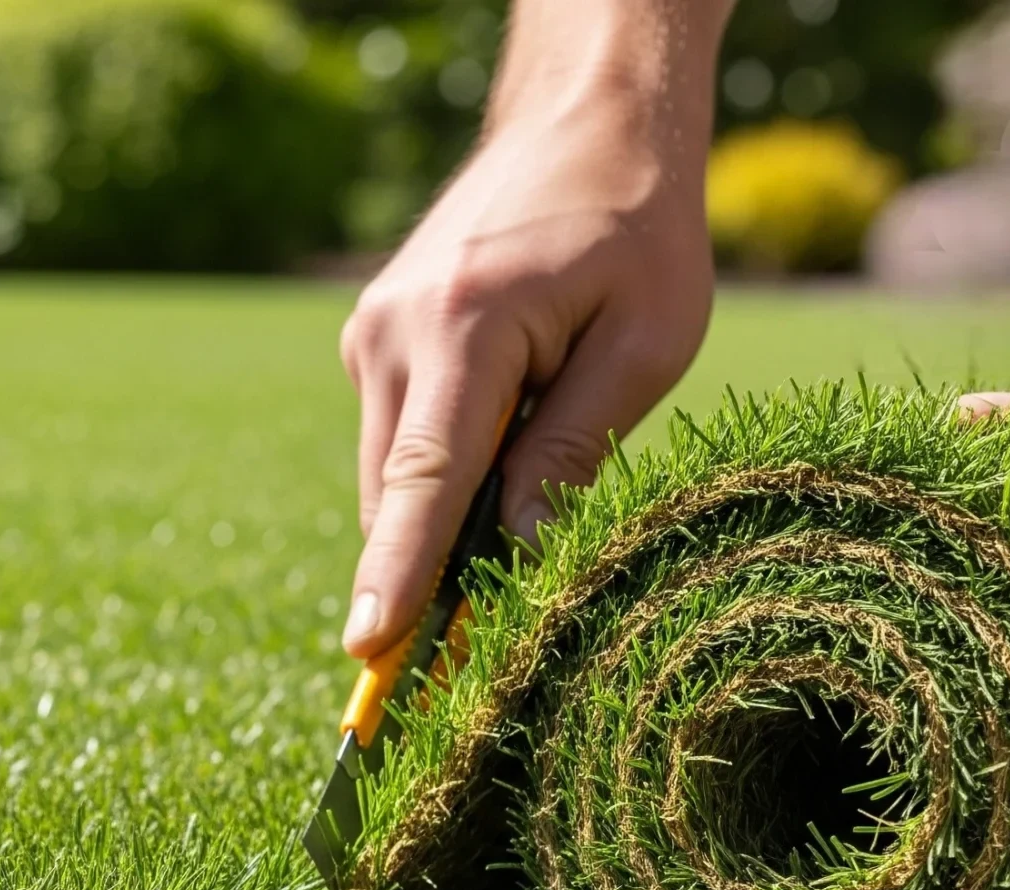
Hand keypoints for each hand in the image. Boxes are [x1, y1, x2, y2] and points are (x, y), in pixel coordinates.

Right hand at [336, 0, 726, 658]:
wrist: (585, 116)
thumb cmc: (637, 222)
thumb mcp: (645, 341)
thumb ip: (575, 448)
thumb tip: (516, 553)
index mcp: (466, 329)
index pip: (424, 482)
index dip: (397, 577)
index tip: (364, 652)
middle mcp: (394, 332)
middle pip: (397, 497)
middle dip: (426, 574)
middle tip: (473, 649)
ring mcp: (372, 331)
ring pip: (392, 475)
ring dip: (441, 516)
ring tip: (520, 498)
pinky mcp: (374, 335)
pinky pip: (398, 437)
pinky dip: (438, 472)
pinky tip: (505, 444)